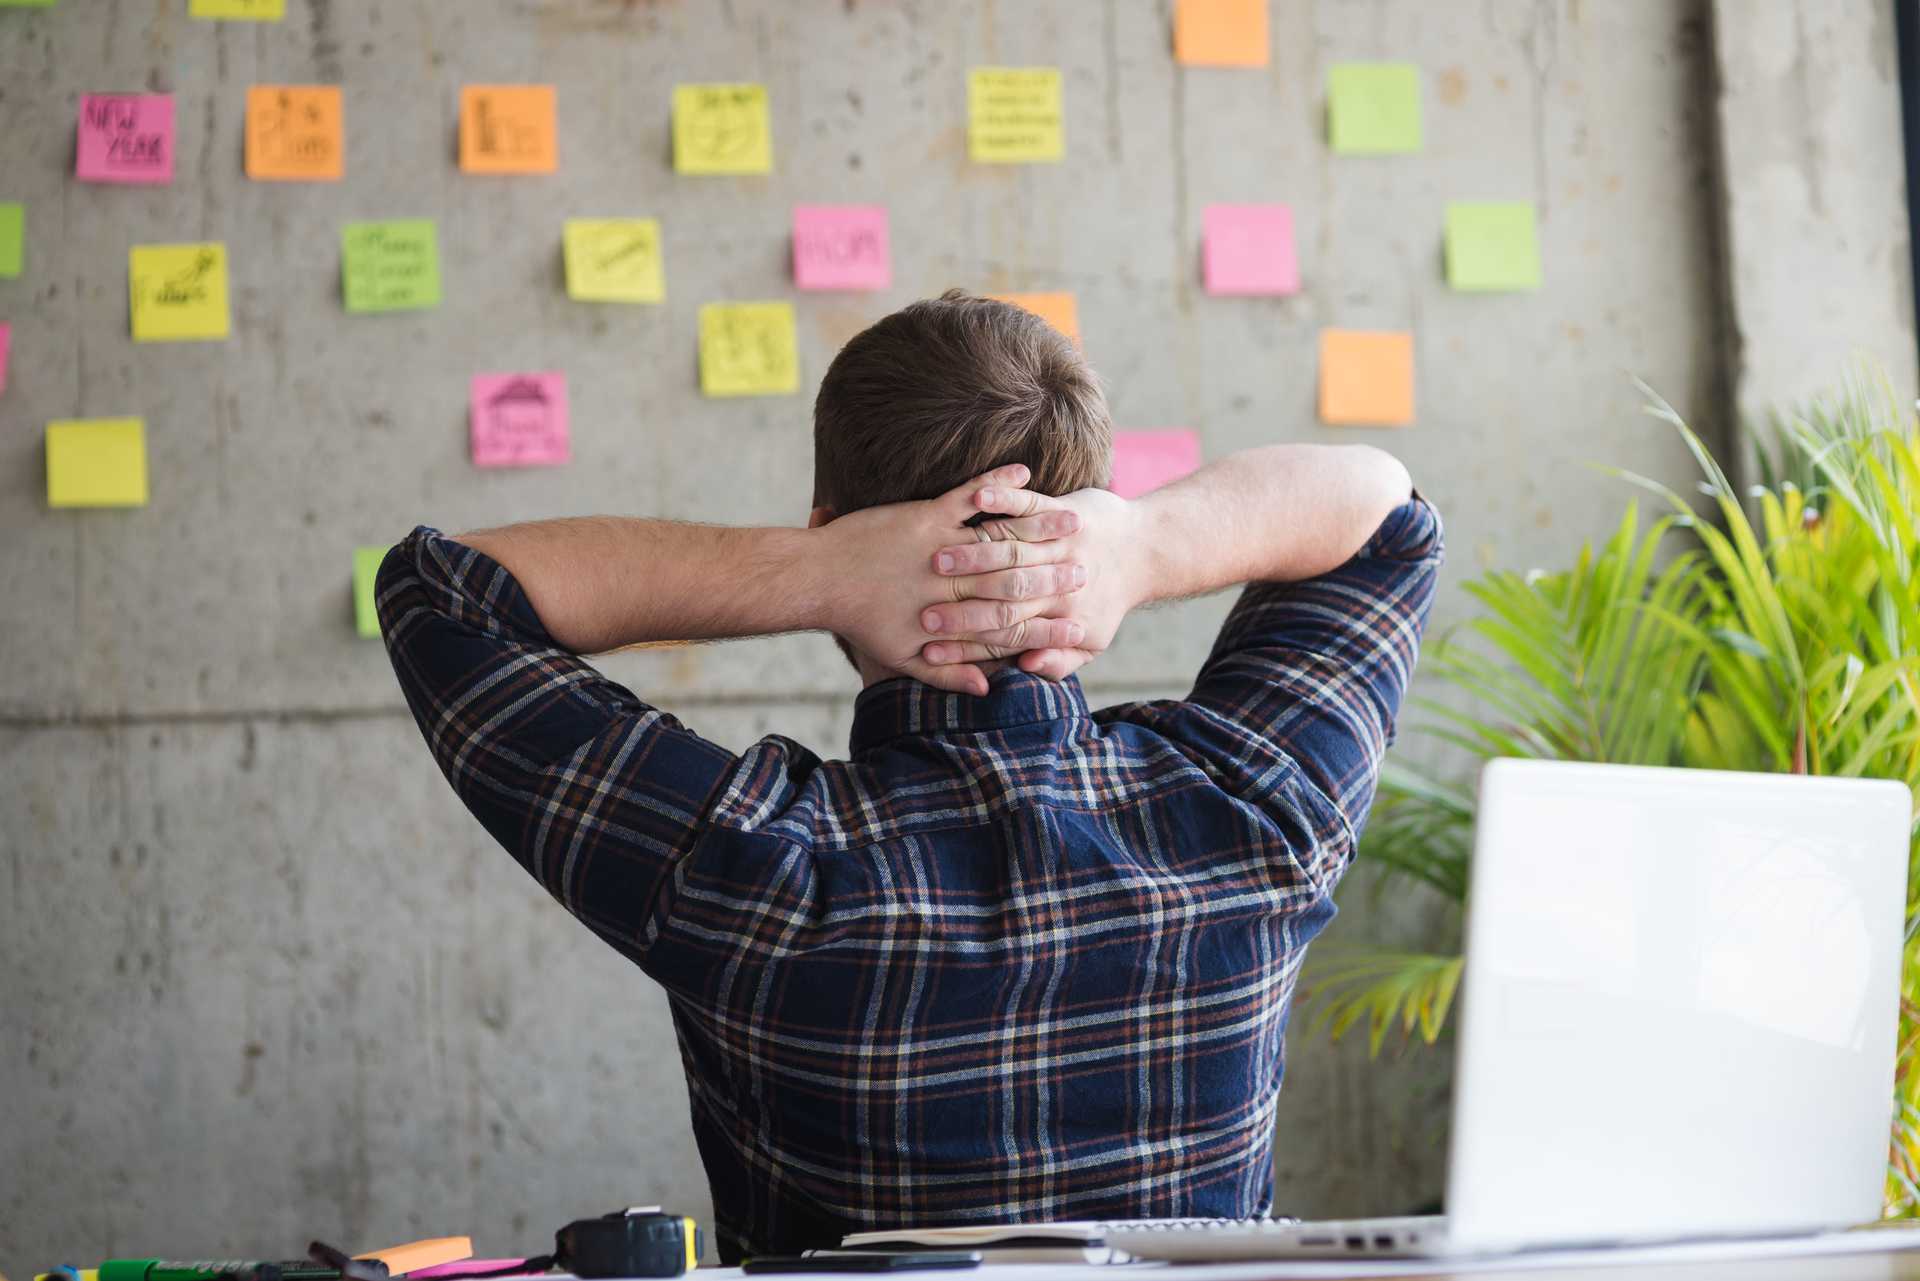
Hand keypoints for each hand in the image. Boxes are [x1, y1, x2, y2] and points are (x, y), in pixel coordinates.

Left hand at [815, 464, 1090, 695]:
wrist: (819, 580)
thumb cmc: (858, 621)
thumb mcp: (902, 658)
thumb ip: (946, 674)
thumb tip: (983, 687)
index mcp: (953, 619)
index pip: (1012, 627)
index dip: (1049, 627)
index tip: (1081, 626)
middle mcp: (955, 585)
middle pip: (1018, 581)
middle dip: (1057, 574)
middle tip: (1090, 567)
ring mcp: (943, 548)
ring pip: (1002, 539)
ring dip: (1040, 525)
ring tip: (1073, 518)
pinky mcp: (927, 516)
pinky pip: (969, 496)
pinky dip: (997, 483)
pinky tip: (1024, 470)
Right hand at [917, 486, 1144, 681]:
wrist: (1146, 551)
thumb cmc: (1108, 602)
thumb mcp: (1090, 643)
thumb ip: (1058, 661)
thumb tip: (1027, 666)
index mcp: (1061, 617)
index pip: (1006, 634)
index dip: (966, 644)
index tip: (928, 649)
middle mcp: (1059, 581)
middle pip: (1003, 594)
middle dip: (960, 605)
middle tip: (922, 612)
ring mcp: (1061, 543)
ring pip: (1012, 549)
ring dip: (973, 554)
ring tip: (938, 559)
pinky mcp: (1062, 510)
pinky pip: (1029, 503)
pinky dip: (1004, 496)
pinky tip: (979, 498)